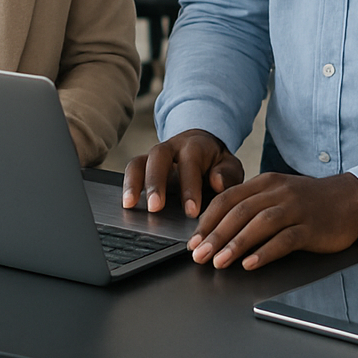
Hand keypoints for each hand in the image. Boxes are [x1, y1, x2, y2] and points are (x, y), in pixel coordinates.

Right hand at [122, 129, 243, 217]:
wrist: (204, 147)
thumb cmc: (217, 163)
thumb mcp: (230, 166)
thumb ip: (227, 174)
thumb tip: (217, 183)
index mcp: (195, 146)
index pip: (190, 163)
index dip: (189, 187)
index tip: (191, 211)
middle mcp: (171, 147)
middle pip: (158, 157)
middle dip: (156, 182)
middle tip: (155, 207)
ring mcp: (155, 155)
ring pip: (139, 161)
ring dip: (134, 183)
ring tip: (130, 204)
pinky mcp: (144, 164)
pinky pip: (132, 169)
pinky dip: (127, 185)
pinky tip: (126, 203)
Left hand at [187, 171, 357, 270]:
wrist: (351, 198)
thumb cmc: (310, 200)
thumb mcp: (279, 194)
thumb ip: (253, 205)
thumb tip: (220, 229)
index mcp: (265, 183)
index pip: (228, 199)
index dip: (208, 220)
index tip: (194, 240)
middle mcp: (278, 192)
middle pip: (240, 212)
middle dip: (215, 235)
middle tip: (198, 255)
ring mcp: (296, 208)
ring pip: (260, 224)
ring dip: (236, 244)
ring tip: (219, 262)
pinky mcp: (312, 227)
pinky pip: (285, 239)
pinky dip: (265, 252)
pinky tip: (251, 264)